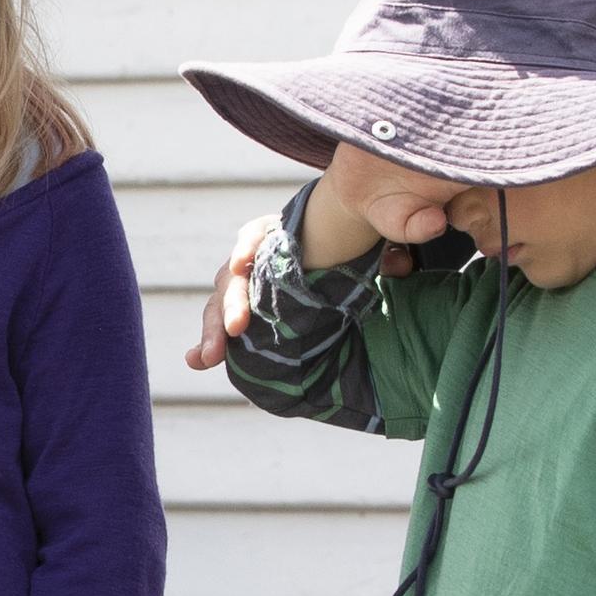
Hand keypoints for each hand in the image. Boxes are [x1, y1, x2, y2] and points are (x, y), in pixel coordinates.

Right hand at [186, 165, 425, 371]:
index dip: (249, 247)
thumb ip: (383, 255)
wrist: (343, 265)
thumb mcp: (369, 250)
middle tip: (235, 329)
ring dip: (213, 329)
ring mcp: (246, 286)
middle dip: (232, 303)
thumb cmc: (352, 251)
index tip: (244, 264)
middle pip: (235, 276)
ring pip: (222, 302)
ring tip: (207, 357)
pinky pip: (221, 325)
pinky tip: (196, 361)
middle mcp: (256, 259)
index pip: (257, 234)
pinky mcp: (243, 312)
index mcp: (281, 234)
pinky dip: (207, 343)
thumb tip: (400, 266)